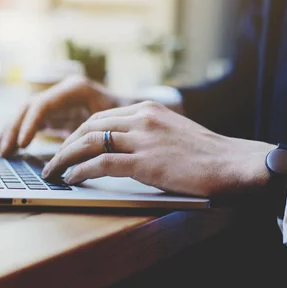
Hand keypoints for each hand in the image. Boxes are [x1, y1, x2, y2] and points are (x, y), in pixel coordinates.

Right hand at [0, 76, 120, 156]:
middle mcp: (62, 91)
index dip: (30, 124)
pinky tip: (6, 149)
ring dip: (9, 132)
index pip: (43, 104)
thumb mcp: (110, 122)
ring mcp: (56, 101)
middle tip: (4, 152)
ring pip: (25, 114)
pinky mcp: (54, 114)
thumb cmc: (127, 117)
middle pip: (29, 108)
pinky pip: (29, 123)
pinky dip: (16, 135)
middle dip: (13, 129)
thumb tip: (67, 155)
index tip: (22, 144)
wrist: (135, 113)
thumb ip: (89, 134)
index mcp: (75, 89)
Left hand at [42, 101, 274, 197]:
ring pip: (89, 141)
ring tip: (53, 171)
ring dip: (65, 157)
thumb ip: (148, 133)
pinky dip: (81, 170)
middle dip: (65, 143)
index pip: (101, 116)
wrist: (234, 163)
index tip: (66, 145)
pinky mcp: (146, 162)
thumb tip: (124, 148)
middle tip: (53, 159)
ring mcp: (143, 139)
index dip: (78, 132)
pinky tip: (71, 179)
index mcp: (148, 108)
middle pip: (89, 125)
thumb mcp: (173, 132)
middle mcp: (142, 117)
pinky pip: (101, 163)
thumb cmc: (208, 154)